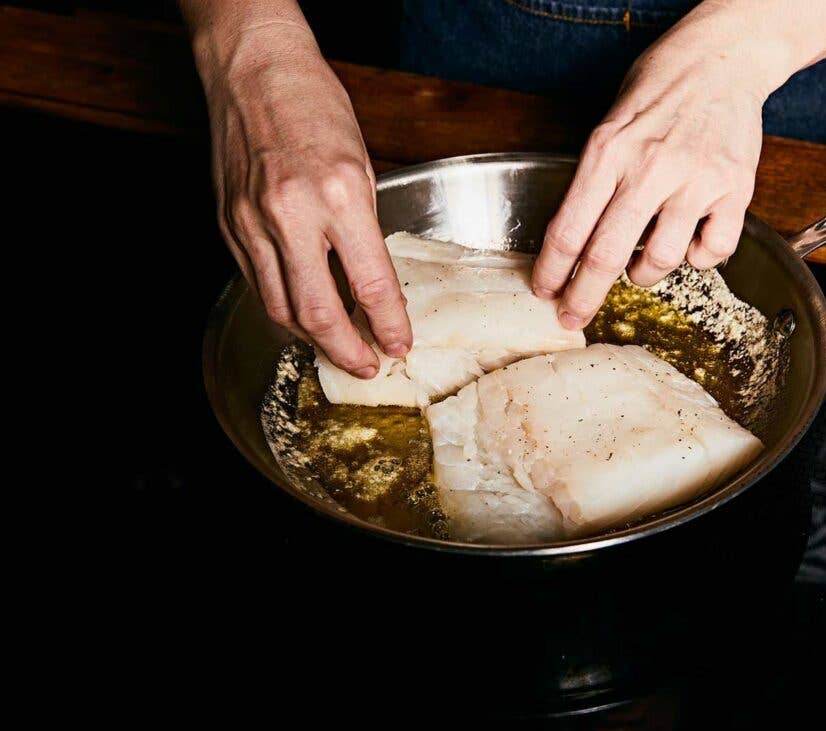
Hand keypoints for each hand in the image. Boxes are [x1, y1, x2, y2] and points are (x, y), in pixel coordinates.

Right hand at [202, 29, 410, 376]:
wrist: (253, 71)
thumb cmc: (314, 107)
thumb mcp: (360, 165)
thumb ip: (363, 229)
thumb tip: (370, 286)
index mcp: (338, 196)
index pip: (370, 285)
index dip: (388, 326)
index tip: (399, 345)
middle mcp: (291, 215)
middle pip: (318, 313)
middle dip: (346, 351)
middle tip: (366, 366)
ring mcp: (252, 223)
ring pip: (280, 309)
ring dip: (311, 339)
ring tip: (335, 348)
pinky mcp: (228, 224)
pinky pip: (257, 284)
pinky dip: (282, 308)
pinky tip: (302, 314)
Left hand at [532, 30, 768, 329]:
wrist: (721, 60)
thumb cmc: (658, 93)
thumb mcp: (609, 128)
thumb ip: (593, 182)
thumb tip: (573, 246)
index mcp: (608, 152)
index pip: (568, 228)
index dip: (552, 270)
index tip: (544, 292)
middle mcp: (649, 168)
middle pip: (605, 255)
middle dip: (583, 297)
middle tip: (573, 317)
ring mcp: (695, 180)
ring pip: (660, 261)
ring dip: (644, 274)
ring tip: (642, 262)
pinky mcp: (735, 190)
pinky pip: (712, 252)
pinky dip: (698, 258)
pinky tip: (691, 239)